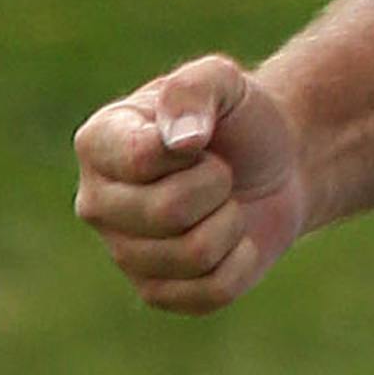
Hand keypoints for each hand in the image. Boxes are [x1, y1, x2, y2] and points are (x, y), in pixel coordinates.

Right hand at [74, 56, 307, 315]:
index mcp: (97, 144)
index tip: (203, 138)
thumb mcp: (223, 81)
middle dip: (217, 186)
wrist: (277, 166)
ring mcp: (123, 254)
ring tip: (224, 203)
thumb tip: (181, 141)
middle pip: (167, 212)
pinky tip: (232, 240)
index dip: (194, 150)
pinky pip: (213, 290)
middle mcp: (96, 203)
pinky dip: (242, 260)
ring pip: (195, 254)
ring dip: (232, 222)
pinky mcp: (157, 293)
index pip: (142, 160)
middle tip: (220, 172)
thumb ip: (195, 89)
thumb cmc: (239, 120)